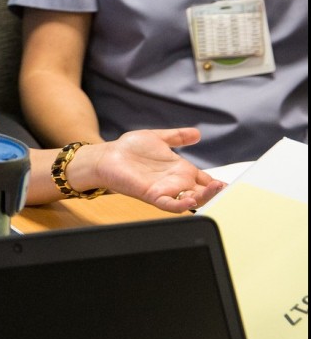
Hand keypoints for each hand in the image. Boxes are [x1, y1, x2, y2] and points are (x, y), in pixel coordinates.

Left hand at [78, 128, 225, 211]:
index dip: (218, 183)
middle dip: (215, 193)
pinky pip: (169, 204)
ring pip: (190, 200)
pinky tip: (189, 200)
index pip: (205, 180)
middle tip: (224, 188)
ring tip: (212, 190)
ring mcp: (165, 190)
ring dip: (202, 198)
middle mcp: (175, 182)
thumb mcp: (158, 138)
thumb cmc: (129, 149)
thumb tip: (197, 133)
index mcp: (180, 170)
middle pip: (202, 193)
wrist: (107, 155)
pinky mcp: (151, 194)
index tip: (230, 183)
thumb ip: (177, 136)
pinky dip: (181, 205)